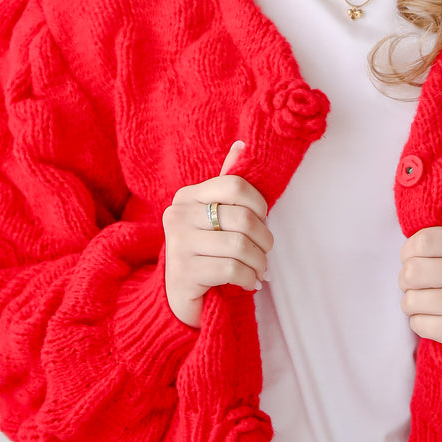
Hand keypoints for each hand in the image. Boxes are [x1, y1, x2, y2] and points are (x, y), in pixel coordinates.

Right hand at [162, 141, 273, 328]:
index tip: (262, 221)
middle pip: (242, 218)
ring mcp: (178, 244)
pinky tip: (248, 283)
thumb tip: (242, 145)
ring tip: (259, 270)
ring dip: (259, 263)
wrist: (179, 296)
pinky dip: (248, 278)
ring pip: (239, 246)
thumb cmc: (204, 252)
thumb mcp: (213, 215)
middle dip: (264, 240)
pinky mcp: (183, 273)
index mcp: (186, 197)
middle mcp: (177, 216)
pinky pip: (231, 269)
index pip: (234, 185)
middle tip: (264, 253)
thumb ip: (226, 184)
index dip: (259, 205)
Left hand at [398, 212, 441, 367]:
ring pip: (410, 300)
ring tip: (431, 306)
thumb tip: (420, 195)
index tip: (416, 261)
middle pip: (411, 271)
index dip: (408, 252)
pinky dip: (422, 325)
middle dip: (407, 283)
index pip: (422, 240)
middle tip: (421, 288)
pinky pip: (418, 324)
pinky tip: (440, 323)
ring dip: (412, 306)